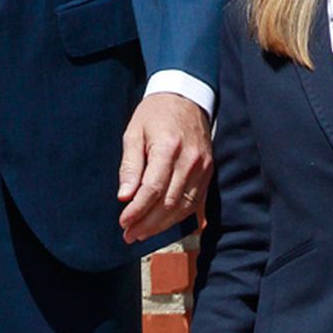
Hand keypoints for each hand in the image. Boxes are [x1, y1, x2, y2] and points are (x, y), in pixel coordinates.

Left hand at [118, 93, 212, 243]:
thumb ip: (130, 166)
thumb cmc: (156, 114)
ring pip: (183, 207)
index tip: (123, 222)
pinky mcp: (208, 173)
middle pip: (169, 202)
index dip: (138, 210)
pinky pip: (193, 203)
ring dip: (161, 225)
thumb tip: (124, 196)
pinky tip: (161, 224)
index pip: (153, 188)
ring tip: (141, 233)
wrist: (187, 98)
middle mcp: (190, 160)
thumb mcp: (134, 133)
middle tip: (129, 235)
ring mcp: (203, 168)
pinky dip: (177, 217)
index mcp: (168, 147)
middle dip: (147, 223)